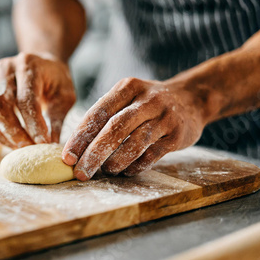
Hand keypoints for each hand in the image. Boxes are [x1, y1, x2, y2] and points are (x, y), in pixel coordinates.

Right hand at [0, 52, 75, 147]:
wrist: (43, 65)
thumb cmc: (56, 81)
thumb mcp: (65, 96)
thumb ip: (57, 119)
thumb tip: (50, 144)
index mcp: (28, 65)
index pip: (26, 99)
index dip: (33, 124)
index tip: (43, 143)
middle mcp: (6, 69)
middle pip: (1, 104)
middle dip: (14, 131)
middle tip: (28, 148)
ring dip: (1, 133)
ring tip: (18, 147)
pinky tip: (7, 140)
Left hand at [62, 77, 206, 180]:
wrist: (192, 98)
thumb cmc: (148, 103)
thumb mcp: (128, 98)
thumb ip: (106, 116)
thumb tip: (77, 148)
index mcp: (127, 88)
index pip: (98, 113)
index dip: (80, 137)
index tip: (67, 157)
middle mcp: (146, 100)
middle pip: (115, 128)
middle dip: (94, 153)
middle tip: (81, 172)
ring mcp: (164, 116)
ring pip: (135, 142)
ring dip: (116, 161)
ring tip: (105, 171)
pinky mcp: (177, 134)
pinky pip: (152, 154)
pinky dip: (136, 165)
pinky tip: (125, 171)